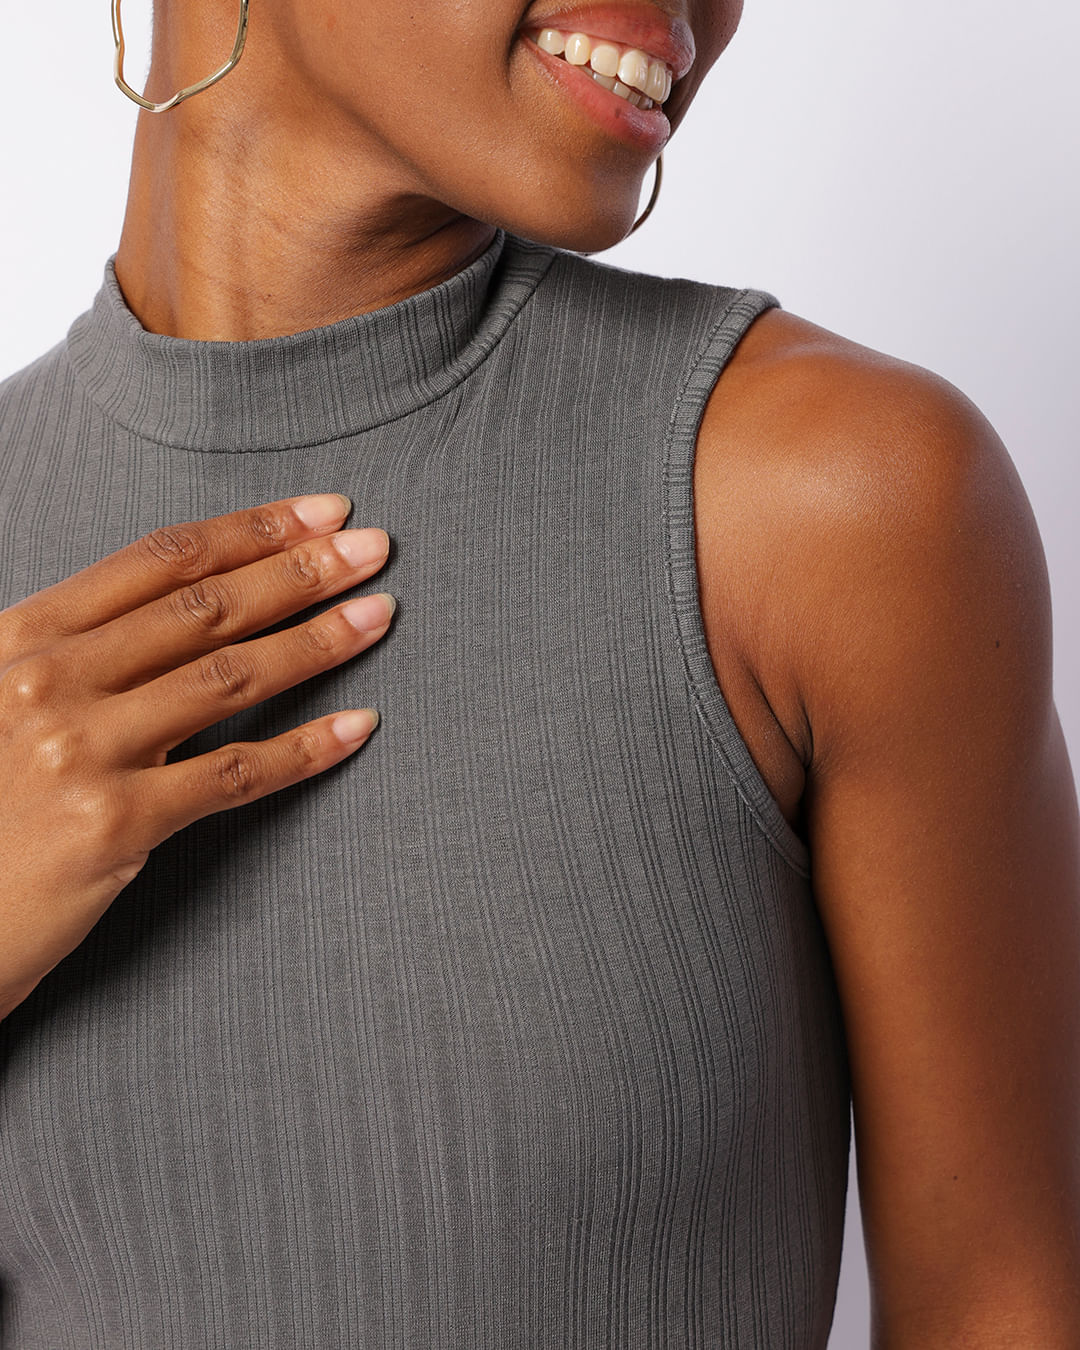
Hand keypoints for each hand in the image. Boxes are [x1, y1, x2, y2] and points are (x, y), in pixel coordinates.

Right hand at [0, 493, 393, 1018]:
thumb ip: (75, 650)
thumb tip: (179, 606)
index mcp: (25, 634)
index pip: (161, 560)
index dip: (252, 530)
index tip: (322, 512)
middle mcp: (52, 679)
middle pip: (206, 607)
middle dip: (301, 570)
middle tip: (374, 548)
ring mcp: (83, 749)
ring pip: (229, 678)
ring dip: (317, 641)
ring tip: (379, 615)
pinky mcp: (115, 823)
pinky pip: (234, 773)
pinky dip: (306, 748)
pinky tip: (359, 726)